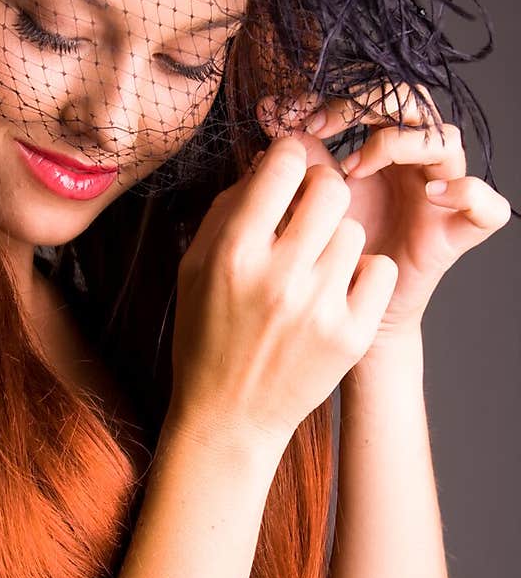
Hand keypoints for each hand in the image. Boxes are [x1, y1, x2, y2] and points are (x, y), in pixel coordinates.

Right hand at [169, 138, 398, 454]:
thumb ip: (230, 210)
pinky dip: (363, 275)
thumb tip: (270, 162)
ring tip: (314, 269)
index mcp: (233, 254)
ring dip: (337, 240)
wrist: (228, 418)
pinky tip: (338, 291)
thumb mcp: (195, 268)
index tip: (288, 172)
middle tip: (311, 212)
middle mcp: (278, 277)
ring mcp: (319, 308)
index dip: (289, 159)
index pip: (285, 165)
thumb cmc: (207, 337)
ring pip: (355, 231)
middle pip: (331, 189)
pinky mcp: (351, 335)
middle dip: (321, 192)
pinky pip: (381, 269)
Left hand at [256, 82, 512, 347]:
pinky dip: (468, 193)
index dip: (341, 94)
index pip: (378, 94)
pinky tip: (432, 195)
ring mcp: (442, 193)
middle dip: (365, 105)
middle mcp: (415, 162)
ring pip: (446, 140)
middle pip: (414, 102)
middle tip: (322, 127)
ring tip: (355, 168)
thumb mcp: (306, 198)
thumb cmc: (328, 253)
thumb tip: (268, 110)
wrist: (341, 312)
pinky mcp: (457, 233)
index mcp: (382, 146)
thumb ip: (296, 156)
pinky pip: (488, 206)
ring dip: (400, 142)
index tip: (296, 114)